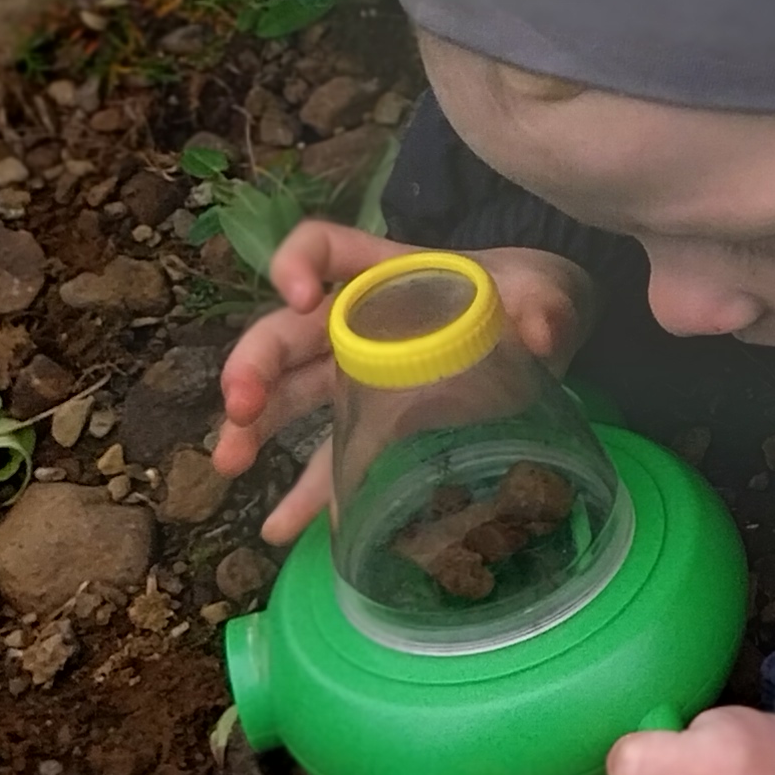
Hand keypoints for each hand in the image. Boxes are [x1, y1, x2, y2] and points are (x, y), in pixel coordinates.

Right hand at [211, 221, 593, 543]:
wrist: (545, 335)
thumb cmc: (528, 297)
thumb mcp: (545, 294)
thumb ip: (545, 307)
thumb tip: (542, 335)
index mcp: (388, 274)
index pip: (324, 247)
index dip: (299, 263)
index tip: (300, 297)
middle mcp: (358, 321)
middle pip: (286, 333)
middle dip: (254, 366)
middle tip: (240, 405)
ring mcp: (359, 376)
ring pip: (290, 397)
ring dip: (254, 428)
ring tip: (229, 463)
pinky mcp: (375, 426)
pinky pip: (331, 457)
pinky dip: (309, 493)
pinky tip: (283, 527)